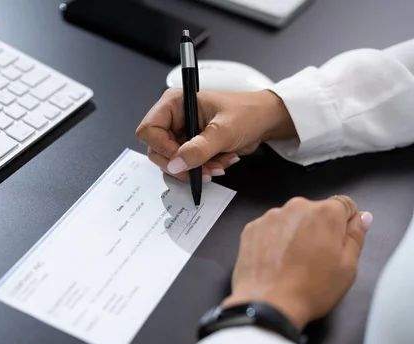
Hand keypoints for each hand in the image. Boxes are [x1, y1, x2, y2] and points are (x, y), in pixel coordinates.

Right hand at [135, 89, 296, 181]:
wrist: (265, 121)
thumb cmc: (248, 113)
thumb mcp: (223, 131)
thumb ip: (198, 149)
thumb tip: (176, 164)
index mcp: (175, 103)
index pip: (149, 130)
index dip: (163, 148)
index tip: (182, 158)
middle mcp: (173, 118)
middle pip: (157, 151)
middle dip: (183, 164)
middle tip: (205, 168)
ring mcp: (180, 134)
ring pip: (172, 162)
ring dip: (196, 169)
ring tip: (218, 164)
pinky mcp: (189, 147)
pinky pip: (185, 166)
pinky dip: (202, 169)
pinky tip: (220, 162)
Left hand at [223, 196, 372, 330]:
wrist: (268, 304)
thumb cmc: (310, 289)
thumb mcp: (348, 266)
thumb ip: (356, 235)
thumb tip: (361, 218)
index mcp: (325, 213)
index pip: (344, 204)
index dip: (345, 222)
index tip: (340, 239)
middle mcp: (296, 208)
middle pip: (314, 212)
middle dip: (318, 229)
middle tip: (317, 258)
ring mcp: (270, 217)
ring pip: (291, 220)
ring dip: (295, 234)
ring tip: (294, 263)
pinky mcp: (251, 228)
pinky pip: (270, 229)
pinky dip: (274, 240)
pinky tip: (276, 262)